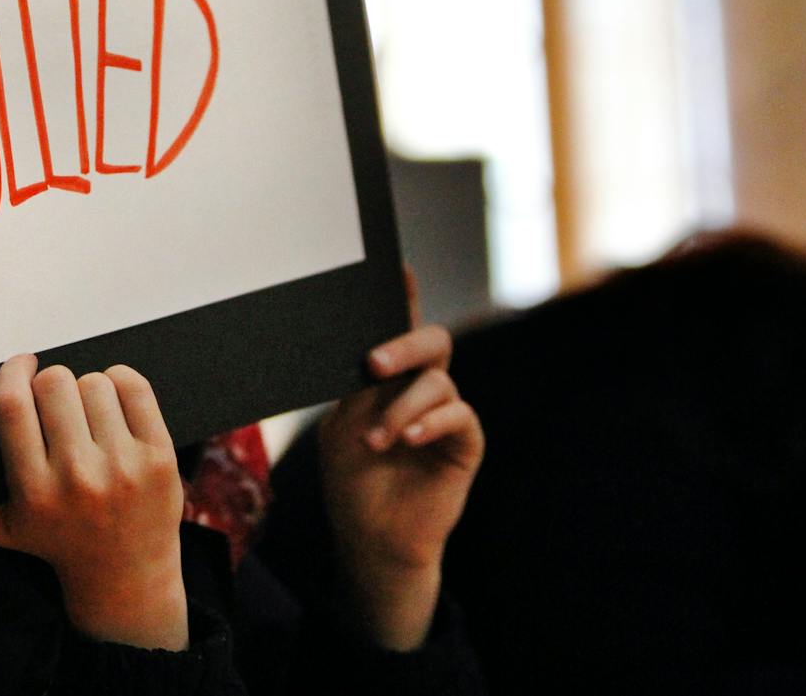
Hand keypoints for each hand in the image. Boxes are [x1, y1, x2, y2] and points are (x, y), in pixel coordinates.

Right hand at [0, 354, 188, 650]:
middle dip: (50, 383)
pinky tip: (112, 400)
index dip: (12, 371)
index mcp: (34, 491)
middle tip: (55, 400)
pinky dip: (120, 381)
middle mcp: (77, 477)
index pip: (12, 406)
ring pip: (94, 382)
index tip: (20, 364)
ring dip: (86, 389)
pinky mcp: (159, 457)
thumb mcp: (0, 527)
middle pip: (54, 383)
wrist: (124, 575)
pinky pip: (134, 387)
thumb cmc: (58, 540)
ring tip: (87, 414)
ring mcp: (123, 467)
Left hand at [318, 324, 483, 649]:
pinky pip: (459, 416)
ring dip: (402, 409)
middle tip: (375, 363)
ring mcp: (444, 414)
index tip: (398, 268)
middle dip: (404, 345)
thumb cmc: (353, 480)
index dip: (404, 295)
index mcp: (389, 377)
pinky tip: (407, 438)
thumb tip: (363, 353)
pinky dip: (430, 422)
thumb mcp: (341, 424)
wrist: (371, 538)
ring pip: (438, 383)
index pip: (399, 327)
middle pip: (432, 341)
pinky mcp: (464, 443)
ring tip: (377, 440)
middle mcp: (420, 387)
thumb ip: (356, 387)